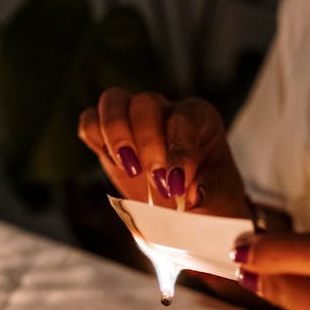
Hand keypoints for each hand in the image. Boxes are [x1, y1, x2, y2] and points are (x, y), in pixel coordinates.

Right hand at [78, 87, 248, 216]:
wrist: (192, 208)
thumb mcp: (220, 196)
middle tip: (154, 180)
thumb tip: (191, 195)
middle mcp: (165, 109)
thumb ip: (208, 192)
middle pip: (144, 103)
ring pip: (113, 101)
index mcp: (199, 117)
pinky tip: (116, 165)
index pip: (183, 120)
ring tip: (130, 169)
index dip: (178, 151)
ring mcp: (134, 118)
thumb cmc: (209, 195)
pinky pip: (90, 121)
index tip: (175, 185)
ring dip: (116, 135)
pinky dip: (95, 138)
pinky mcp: (108, 137)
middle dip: (146, 142)